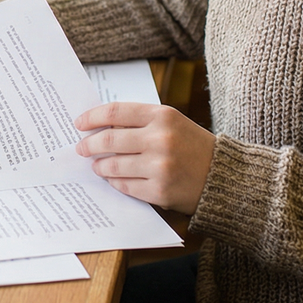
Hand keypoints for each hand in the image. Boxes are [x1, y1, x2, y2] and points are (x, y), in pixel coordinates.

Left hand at [75, 102, 215, 214]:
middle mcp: (160, 139)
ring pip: (113, 166)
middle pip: (108, 140)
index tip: (79, 124)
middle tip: (81, 148)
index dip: (92, 117)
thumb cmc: (192, 146)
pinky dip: (115, 182)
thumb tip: (100, 126)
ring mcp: (159, 166)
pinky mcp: (159, 191)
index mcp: (162, 116)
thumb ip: (140, 122)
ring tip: (97, 166)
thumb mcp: (171, 122)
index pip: (115, 112)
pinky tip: (114, 179)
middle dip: (88, 145)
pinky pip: (125, 186)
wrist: (223, 176)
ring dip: (100, 166)